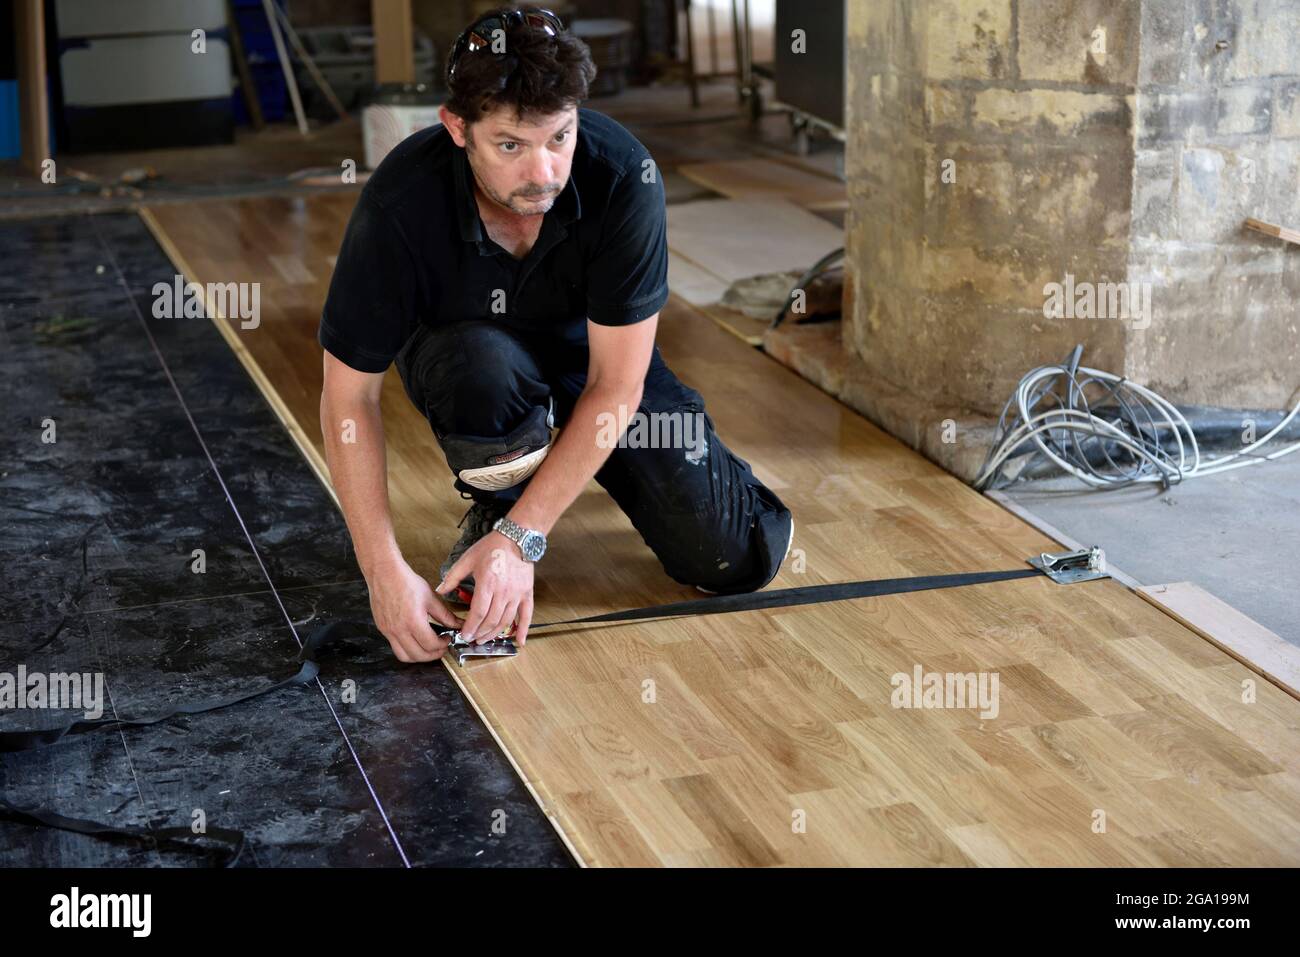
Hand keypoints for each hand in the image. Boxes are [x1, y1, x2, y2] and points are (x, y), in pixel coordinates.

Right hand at [365, 556, 463, 661]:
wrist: (385, 574)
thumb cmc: (406, 582)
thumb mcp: (431, 598)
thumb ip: (445, 615)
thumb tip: (457, 624)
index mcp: (413, 621)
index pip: (431, 645)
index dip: (442, 646)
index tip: (447, 639)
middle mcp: (399, 630)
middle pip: (418, 656)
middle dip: (433, 655)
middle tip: (441, 648)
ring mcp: (389, 631)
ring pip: (404, 656)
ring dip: (418, 657)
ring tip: (428, 648)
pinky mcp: (383, 629)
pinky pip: (395, 647)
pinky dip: (407, 649)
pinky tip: (415, 640)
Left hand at [436, 531, 533, 645]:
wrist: (516, 538)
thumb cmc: (492, 547)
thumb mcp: (468, 559)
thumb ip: (453, 576)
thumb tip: (440, 590)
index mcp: (487, 583)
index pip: (478, 612)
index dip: (470, 627)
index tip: (464, 635)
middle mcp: (504, 591)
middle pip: (491, 620)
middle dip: (480, 633)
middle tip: (472, 639)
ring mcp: (517, 594)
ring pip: (506, 620)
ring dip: (495, 633)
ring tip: (485, 639)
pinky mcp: (527, 593)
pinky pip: (526, 615)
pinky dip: (523, 629)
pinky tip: (519, 641)